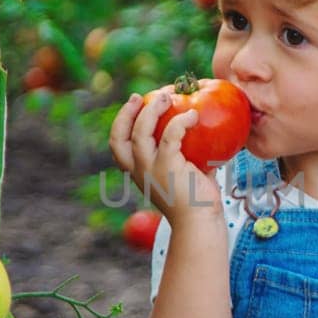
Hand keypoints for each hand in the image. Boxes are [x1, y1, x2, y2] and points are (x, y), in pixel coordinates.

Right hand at [109, 89, 221, 223]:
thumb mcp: (184, 172)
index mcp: (137, 172)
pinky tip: (193, 115)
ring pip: (140, 132)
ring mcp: (150, 170)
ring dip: (152, 110)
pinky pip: (170, 136)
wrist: (200, 222)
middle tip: (143, 95)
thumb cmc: (196, 199)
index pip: (117, 145)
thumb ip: (185, 153)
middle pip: (119, 137)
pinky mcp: (168, 167)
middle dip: (127, 112)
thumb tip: (199, 130)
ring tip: (167, 96)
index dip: (122, 121)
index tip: (135, 103)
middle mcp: (138, 171)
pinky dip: (180, 121)